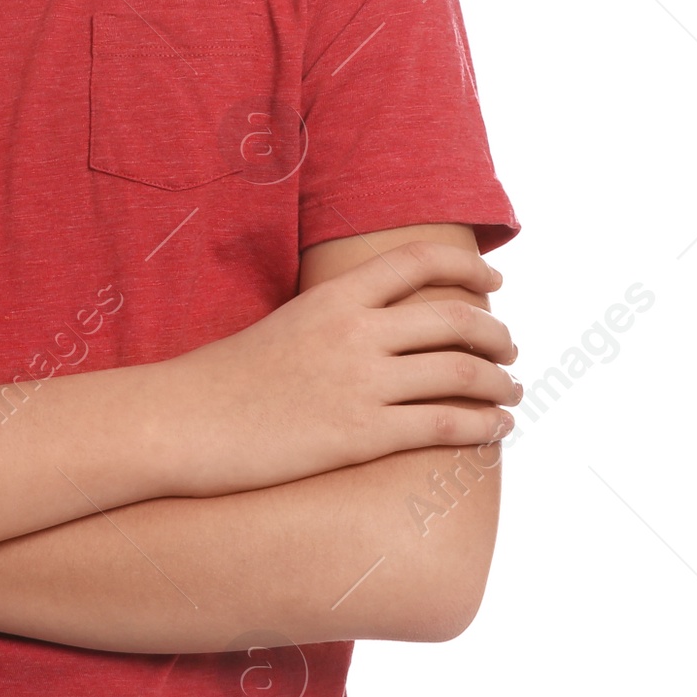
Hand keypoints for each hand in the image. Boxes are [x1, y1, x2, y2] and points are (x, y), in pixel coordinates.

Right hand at [159, 240, 518, 494]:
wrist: (184, 420)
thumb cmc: (226, 378)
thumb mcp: (285, 325)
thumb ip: (333, 319)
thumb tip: (375, 326)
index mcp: (334, 296)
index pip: (418, 261)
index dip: (467, 266)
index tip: (493, 280)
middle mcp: (355, 331)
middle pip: (454, 318)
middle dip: (495, 333)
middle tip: (508, 347)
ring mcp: (360, 383)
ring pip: (461, 372)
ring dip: (500, 381)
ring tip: (512, 391)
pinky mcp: (362, 435)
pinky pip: (445, 425)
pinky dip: (485, 425)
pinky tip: (498, 429)